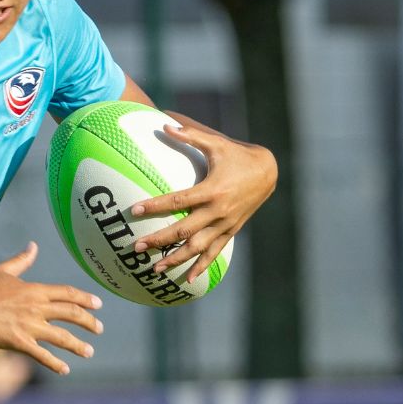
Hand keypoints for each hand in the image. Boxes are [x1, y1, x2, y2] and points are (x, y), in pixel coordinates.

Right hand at [0, 242, 102, 375]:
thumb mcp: (3, 271)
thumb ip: (21, 260)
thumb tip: (33, 246)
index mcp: (34, 290)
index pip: (67, 293)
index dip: (85, 298)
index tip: (98, 304)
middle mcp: (36, 307)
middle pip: (71, 314)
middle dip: (89, 322)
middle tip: (99, 329)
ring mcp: (29, 325)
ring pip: (62, 336)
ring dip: (78, 345)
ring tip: (89, 351)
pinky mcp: (19, 342)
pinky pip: (42, 355)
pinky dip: (55, 363)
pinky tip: (65, 369)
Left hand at [125, 111, 277, 277]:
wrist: (268, 173)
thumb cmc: (237, 155)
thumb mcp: (216, 143)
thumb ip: (190, 135)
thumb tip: (164, 124)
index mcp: (212, 190)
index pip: (177, 200)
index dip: (155, 206)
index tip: (133, 210)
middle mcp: (218, 211)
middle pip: (183, 231)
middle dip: (159, 240)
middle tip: (136, 247)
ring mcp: (225, 225)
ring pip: (197, 248)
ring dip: (175, 260)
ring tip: (154, 269)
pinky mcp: (230, 232)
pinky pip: (214, 253)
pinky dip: (201, 267)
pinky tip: (187, 279)